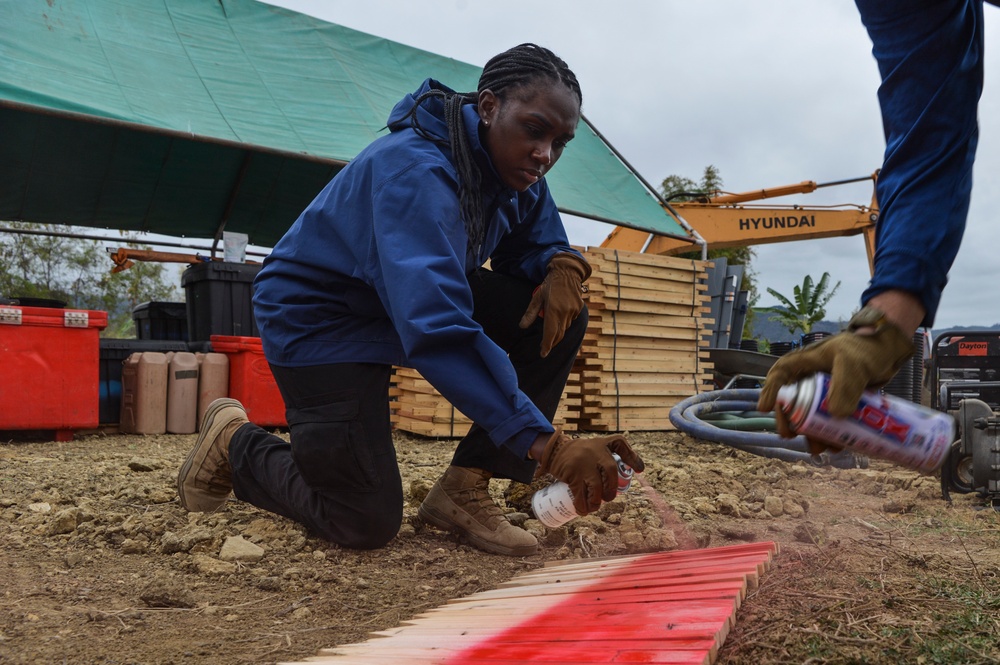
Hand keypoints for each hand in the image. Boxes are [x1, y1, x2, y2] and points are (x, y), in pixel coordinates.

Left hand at [519, 253, 591, 356]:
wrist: (567, 272)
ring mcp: (573, 311)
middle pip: (559, 334)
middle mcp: (565, 312)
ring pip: (564, 328)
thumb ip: (530, 313)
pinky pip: (570, 320)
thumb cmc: (550, 284)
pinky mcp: (578, 309)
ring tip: (550, 335)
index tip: (543, 354)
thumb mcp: (537, 297)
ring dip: (557, 333)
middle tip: (544, 349)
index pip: (550, 333)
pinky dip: (564, 323)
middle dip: (551, 343)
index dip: (546, 345)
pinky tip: (559, 318)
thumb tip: (522, 326)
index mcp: (553, 309)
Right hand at [536, 429, 643, 515]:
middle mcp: (594, 454)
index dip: (631, 459)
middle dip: (611, 490)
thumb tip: (640, 469)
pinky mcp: (571, 475)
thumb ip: (619, 451)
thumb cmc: (583, 451)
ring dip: (597, 501)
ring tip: (595, 506)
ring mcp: (582, 465)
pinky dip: (582, 505)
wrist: (555, 450)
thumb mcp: (600, 445)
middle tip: (608, 498)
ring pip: (596, 487)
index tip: (638, 471)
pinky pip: (579, 494)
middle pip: (609, 474)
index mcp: (602, 447)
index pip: (619, 448)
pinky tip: (583, 510)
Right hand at [757, 306, 915, 449]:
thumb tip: (836, 415)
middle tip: (790, 436)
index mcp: (806, 362)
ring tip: (819, 448)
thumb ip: (845, 386)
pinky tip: (838, 446)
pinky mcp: (840, 404)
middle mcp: (811, 379)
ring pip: (810, 416)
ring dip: (811, 434)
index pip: (780, 374)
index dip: (770, 391)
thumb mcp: (853, 364)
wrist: (889, 353)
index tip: (764, 409)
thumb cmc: (866, 349)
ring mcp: (825, 393)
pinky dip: (830, 435)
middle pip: (791, 402)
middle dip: (788, 421)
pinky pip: (829, 422)